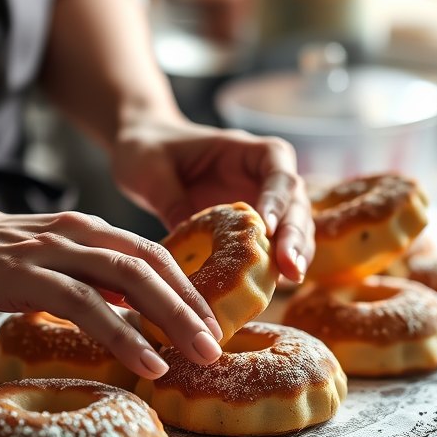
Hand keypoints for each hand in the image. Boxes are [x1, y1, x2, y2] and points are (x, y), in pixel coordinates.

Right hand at [0, 195, 225, 378]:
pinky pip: (83, 304)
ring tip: (198, 356)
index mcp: (88, 230)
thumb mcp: (52, 261)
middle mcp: (77, 233)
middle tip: (217, 346)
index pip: (152, 254)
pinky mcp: (24, 275)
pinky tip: (145, 359)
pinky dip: (120, 332)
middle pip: (149, 265)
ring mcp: (51, 251)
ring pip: (125, 279)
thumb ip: (91, 278)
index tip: (213, 325)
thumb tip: (137, 310)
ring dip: (169, 318)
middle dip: (190, 306)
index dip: (188, 288)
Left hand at [109, 116, 313, 282]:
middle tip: (290, 268)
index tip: (267, 225)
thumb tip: (188, 243)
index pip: (276, 167)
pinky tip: (273, 287)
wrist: (141, 151)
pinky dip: (276, 264)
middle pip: (295, 201)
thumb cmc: (146, 150)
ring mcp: (261, 200)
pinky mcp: (251, 226)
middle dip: (296, 234)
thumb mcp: (152, 169)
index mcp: (243, 149)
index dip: (277, 196)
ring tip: (290, 280)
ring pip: (294, 226)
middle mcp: (261, 174)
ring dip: (296, 252)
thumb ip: (171, 200)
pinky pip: (273, 245)